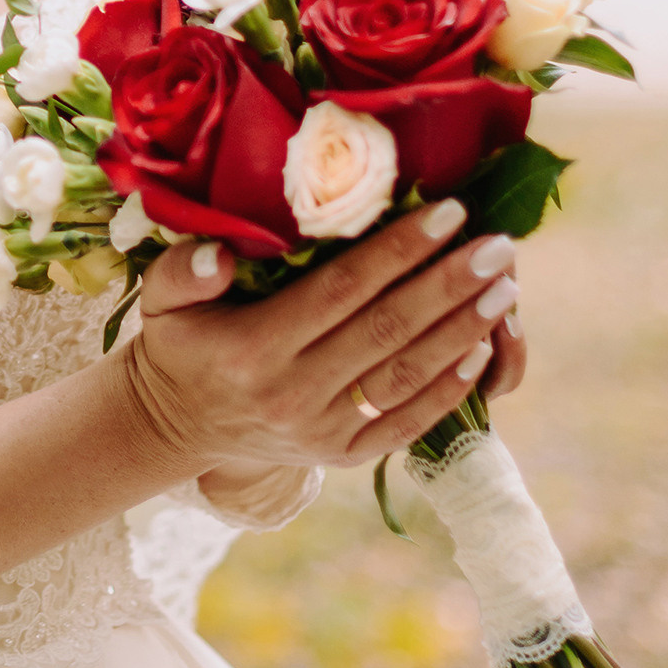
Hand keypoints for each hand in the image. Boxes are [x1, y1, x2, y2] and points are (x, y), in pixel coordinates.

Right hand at [121, 199, 523, 482]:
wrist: (177, 426)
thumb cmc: (180, 343)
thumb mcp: (161, 300)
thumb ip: (184, 270)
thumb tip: (220, 253)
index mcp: (255, 348)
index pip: (343, 291)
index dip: (398, 250)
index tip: (448, 212)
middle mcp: (294, 394)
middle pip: (388, 331)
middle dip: (449, 284)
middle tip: (500, 244)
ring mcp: (324, 431)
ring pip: (407, 376)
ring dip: (462, 330)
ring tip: (505, 288)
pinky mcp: (345, 455)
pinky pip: (408, 423)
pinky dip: (450, 388)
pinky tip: (484, 348)